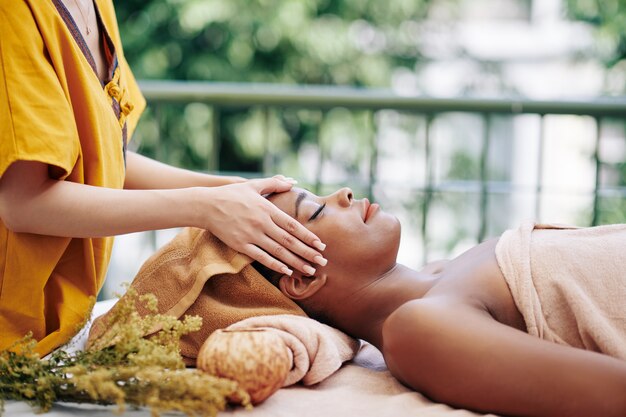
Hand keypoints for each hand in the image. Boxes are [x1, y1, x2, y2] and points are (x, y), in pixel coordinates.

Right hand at [200, 176, 326, 275]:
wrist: (206, 205)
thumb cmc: (231, 194)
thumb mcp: (253, 184)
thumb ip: (274, 183)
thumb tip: (292, 182)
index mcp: (267, 209)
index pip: (293, 226)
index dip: (308, 236)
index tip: (321, 245)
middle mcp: (262, 223)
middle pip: (289, 241)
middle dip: (308, 252)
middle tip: (322, 262)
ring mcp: (251, 235)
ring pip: (278, 252)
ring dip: (296, 262)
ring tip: (309, 270)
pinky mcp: (241, 245)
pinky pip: (261, 257)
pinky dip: (275, 265)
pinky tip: (287, 271)